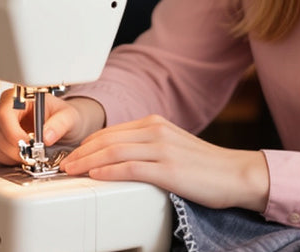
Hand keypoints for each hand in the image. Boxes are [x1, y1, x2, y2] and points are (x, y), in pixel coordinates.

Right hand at [0, 88, 105, 165]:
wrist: (62, 123)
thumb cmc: (62, 115)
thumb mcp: (68, 117)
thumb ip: (60, 124)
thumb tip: (46, 136)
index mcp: (20, 96)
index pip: (4, 114)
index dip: (12, 133)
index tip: (27, 145)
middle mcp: (5, 107)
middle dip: (13, 147)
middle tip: (31, 156)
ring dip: (9, 155)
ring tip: (28, 157)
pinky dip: (6, 159)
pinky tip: (20, 157)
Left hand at [59, 114, 269, 211]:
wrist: (236, 174)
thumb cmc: (206, 166)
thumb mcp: (172, 146)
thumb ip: (146, 147)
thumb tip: (118, 158)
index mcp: (155, 124)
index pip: (111, 131)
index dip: (87, 143)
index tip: (71, 153)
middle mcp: (156, 131)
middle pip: (107, 139)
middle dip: (80, 152)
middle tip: (63, 163)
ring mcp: (162, 149)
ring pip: (113, 152)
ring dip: (87, 162)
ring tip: (70, 171)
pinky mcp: (168, 169)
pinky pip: (130, 168)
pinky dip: (108, 172)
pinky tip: (96, 177)